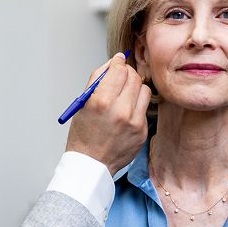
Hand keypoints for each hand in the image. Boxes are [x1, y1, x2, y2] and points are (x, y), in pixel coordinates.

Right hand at [66, 53, 150, 175]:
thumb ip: (98, 80)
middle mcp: (120, 111)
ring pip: (144, 90)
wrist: (91, 165)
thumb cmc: (84, 136)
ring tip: (124, 97)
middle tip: (121, 77)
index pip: (118, 70)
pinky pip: (144, 109)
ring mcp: (134, 122)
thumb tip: (113, 63)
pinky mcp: (142, 132)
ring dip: (135, 89)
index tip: (118, 62)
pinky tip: (125, 114)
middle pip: (134, 77)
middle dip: (127, 74)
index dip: (118, 63)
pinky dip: (136, 107)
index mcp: (101, 102)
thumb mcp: (83, 104)